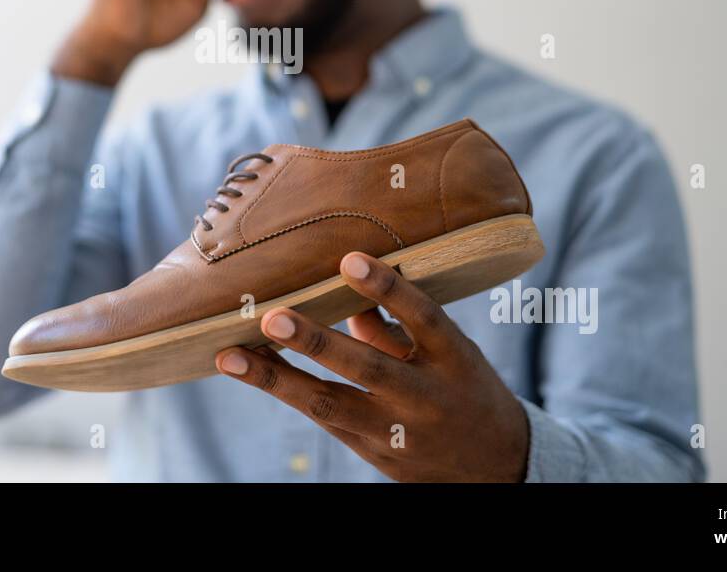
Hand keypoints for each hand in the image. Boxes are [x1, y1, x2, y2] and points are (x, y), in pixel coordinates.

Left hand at [215, 251, 530, 481]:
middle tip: (273, 318)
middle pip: (368, 368)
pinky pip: (323, 419)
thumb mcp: (448, 350)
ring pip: (331, 404)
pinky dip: (285, 391)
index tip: (351, 259)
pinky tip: (248, 370)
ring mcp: (397, 430)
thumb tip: (343, 283)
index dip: (389, 289)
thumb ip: (396, 321)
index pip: (424, 318)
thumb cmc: (464, 387)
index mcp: (454, 358)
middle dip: (317, 344)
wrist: (496, 468)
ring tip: (230, 356)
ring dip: (277, 379)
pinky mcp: (373, 452)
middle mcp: (426, 396)